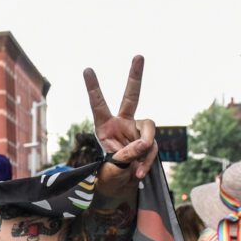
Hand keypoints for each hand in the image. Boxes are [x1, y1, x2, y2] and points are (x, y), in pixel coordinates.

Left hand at [85, 56, 157, 182]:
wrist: (122, 185)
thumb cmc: (111, 174)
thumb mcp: (112, 167)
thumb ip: (126, 155)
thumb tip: (144, 144)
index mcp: (104, 126)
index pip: (98, 105)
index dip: (93, 88)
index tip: (87, 69)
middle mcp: (122, 123)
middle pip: (132, 96)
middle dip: (135, 76)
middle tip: (139, 56)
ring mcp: (137, 131)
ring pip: (148, 132)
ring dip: (144, 151)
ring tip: (135, 169)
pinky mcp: (148, 141)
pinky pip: (153, 148)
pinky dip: (147, 161)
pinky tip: (138, 173)